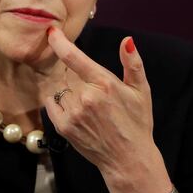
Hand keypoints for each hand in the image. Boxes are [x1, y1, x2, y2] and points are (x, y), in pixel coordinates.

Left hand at [44, 27, 157, 179]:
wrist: (128, 159)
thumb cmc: (137, 123)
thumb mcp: (141, 91)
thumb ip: (133, 63)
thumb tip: (127, 40)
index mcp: (104, 83)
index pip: (74, 57)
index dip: (60, 43)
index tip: (51, 33)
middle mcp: (86, 97)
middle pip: (67, 74)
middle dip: (75, 76)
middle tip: (91, 90)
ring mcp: (74, 113)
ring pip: (60, 89)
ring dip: (68, 91)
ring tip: (87, 104)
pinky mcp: (64, 127)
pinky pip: (52, 105)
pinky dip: (58, 103)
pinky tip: (75, 110)